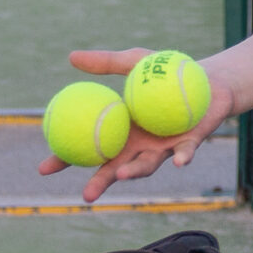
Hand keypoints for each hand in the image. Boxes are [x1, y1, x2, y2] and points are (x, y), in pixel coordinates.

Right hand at [35, 47, 239, 203]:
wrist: (208, 79)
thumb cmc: (167, 72)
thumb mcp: (135, 62)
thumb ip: (107, 63)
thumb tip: (72, 57)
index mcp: (121, 129)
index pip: (88, 147)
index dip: (67, 159)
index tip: (44, 168)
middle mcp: (140, 144)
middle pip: (115, 168)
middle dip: (100, 182)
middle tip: (86, 195)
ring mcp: (164, 147)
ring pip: (147, 165)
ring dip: (134, 173)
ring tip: (119, 176)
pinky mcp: (189, 144)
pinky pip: (184, 152)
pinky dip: (181, 158)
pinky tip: (178, 162)